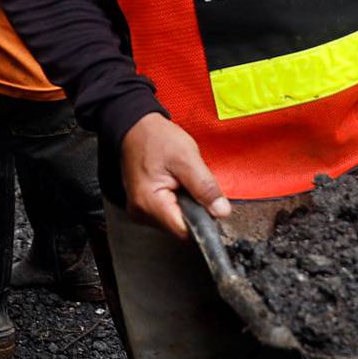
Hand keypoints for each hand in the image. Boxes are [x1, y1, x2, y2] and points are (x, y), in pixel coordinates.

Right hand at [119, 112, 229, 240]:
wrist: (136, 127)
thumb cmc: (155, 138)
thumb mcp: (187, 159)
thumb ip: (205, 187)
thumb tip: (221, 211)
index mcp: (149, 204)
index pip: (184, 232)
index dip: (203, 221)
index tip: (210, 205)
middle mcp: (141, 213)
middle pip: (179, 227)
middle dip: (193, 210)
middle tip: (191, 183)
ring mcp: (140, 211)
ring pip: (175, 220)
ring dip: (185, 205)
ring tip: (180, 181)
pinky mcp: (143, 206)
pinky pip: (167, 212)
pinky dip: (176, 201)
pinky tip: (174, 185)